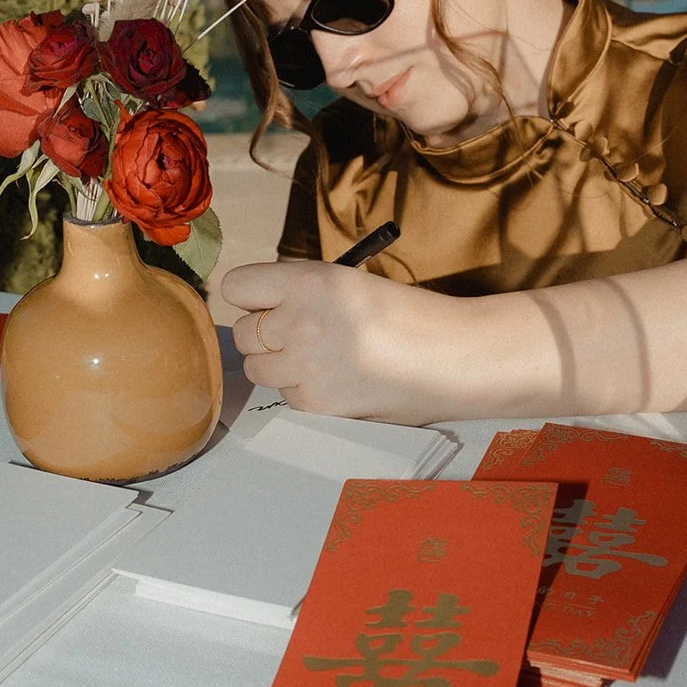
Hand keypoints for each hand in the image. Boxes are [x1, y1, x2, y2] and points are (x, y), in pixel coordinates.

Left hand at [222, 259, 459, 422]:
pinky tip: (340, 382)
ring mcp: (303, 367)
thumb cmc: (405, 316)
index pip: (236, 286)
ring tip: (322, 359)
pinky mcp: (313, 404)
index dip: (253, 296)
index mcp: (307, 282)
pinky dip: (304, 391)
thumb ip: (299, 290)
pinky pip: (285, 395)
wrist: (450, 357)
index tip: (267, 302)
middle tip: (302, 333)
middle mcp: (298, 322)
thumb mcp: (347, 283)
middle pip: (241, 332)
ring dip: (279, 365)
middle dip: (265, 334)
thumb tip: (259, 305)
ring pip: (257, 368)